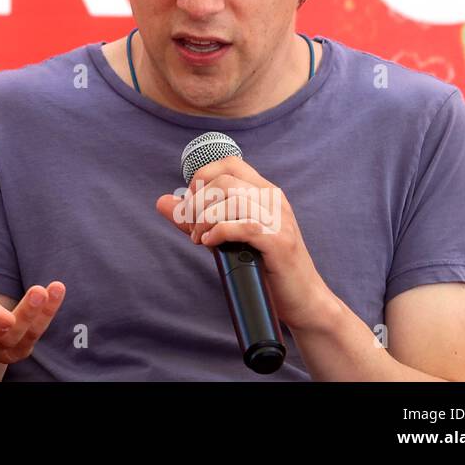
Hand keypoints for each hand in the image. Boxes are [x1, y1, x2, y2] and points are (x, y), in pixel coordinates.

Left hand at [153, 158, 333, 331]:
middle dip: (197, 203)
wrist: (302, 300)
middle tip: (191, 228)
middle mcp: (274, 199)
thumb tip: (161, 202)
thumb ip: (196, 218)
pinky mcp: (279, 242)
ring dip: (205, 218)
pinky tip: (210, 243)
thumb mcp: (227, 236)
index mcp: (264, 192)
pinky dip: (220, 231)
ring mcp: (279, 219)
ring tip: (199, 239)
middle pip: (224, 181)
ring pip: (232, 199)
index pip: (229, 163)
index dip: (202, 178)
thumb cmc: (263, 266)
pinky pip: (244, 225)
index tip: (192, 204)